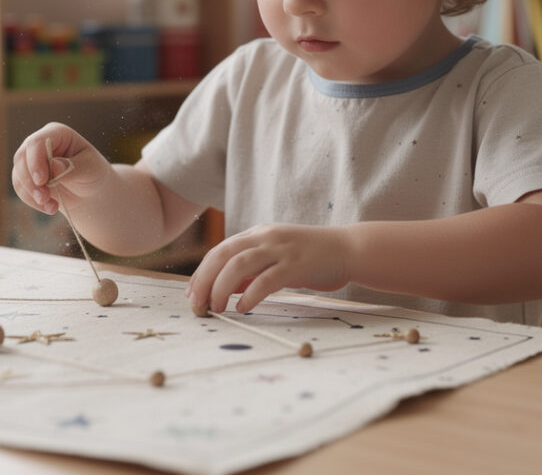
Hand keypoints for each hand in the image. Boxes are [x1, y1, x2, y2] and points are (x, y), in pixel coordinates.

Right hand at [11, 122, 109, 214]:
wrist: (87, 190)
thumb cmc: (92, 173)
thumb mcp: (90, 170)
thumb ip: (72, 167)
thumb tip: (54, 165)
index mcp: (57, 133)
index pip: (36, 142)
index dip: (35, 161)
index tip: (42, 180)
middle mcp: (39, 144)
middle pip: (22, 158)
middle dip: (31, 182)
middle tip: (44, 198)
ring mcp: (29, 159)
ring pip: (18, 175)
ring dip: (32, 194)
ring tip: (52, 207)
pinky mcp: (25, 176)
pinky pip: (21, 189)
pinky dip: (33, 201)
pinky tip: (50, 208)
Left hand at [187, 224, 353, 313]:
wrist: (349, 249)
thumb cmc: (311, 259)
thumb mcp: (276, 259)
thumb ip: (251, 271)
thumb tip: (224, 289)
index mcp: (258, 234)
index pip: (220, 250)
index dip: (201, 273)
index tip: (192, 295)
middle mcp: (266, 237)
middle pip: (223, 255)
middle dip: (204, 281)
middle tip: (198, 305)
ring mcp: (281, 249)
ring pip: (239, 265)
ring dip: (222, 288)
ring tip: (217, 308)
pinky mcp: (297, 265)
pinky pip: (266, 279)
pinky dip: (250, 295)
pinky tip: (244, 308)